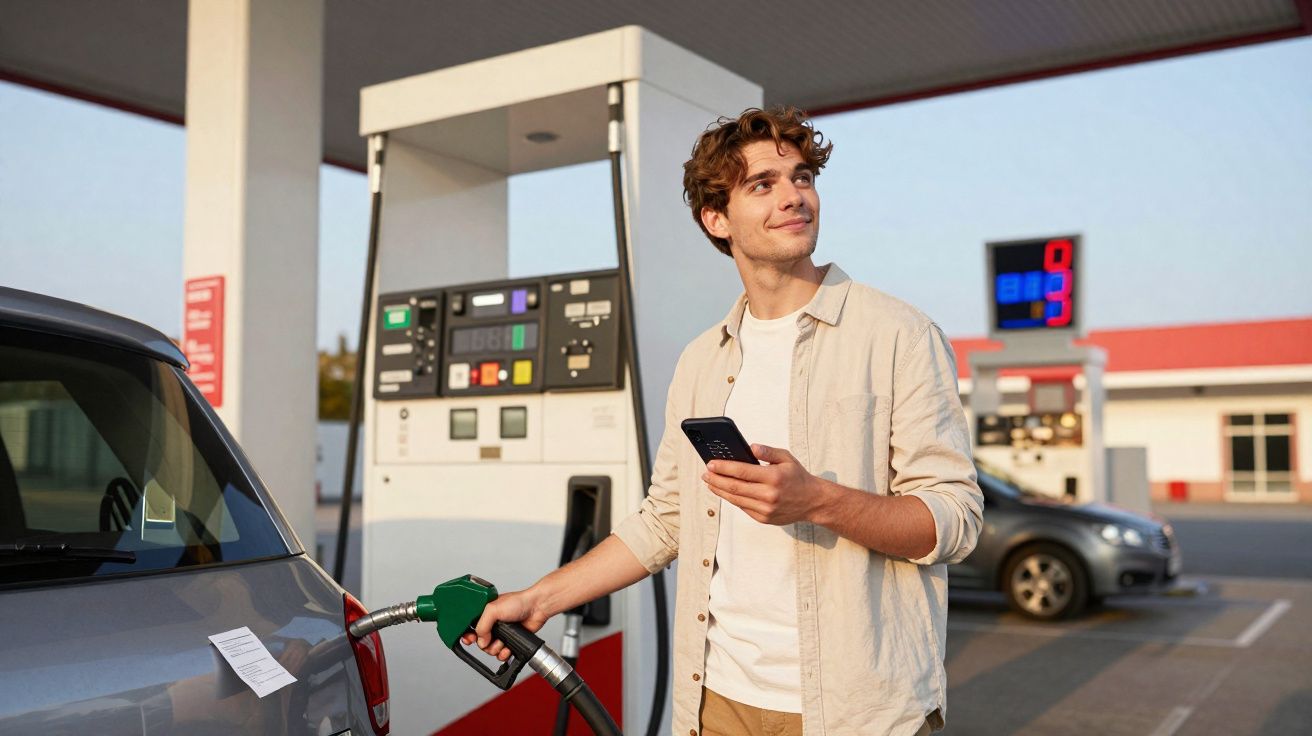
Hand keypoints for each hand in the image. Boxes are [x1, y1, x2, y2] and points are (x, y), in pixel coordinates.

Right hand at [460, 587, 549, 661]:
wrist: (537, 608)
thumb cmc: (519, 602)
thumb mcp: (493, 609)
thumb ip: (482, 625)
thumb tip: (480, 641)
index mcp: (485, 614)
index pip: (471, 627)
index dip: (468, 635)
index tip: (469, 640)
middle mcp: (492, 624)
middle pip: (480, 642)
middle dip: (485, 645)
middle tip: (489, 641)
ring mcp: (502, 633)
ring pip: (491, 649)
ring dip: (496, 649)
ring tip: (502, 643)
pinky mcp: (511, 640)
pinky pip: (502, 653)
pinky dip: (504, 653)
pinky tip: (508, 648)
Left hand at [703, 444, 827, 524]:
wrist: (812, 501)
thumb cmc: (798, 477)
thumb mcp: (786, 458)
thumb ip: (768, 451)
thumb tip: (751, 447)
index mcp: (773, 477)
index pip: (742, 471)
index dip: (723, 467)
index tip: (710, 464)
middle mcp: (769, 495)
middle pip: (734, 487)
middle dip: (716, 480)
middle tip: (706, 474)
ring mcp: (766, 509)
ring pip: (736, 499)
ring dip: (720, 491)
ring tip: (710, 483)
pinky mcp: (764, 518)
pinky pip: (743, 508)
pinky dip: (732, 499)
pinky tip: (725, 492)